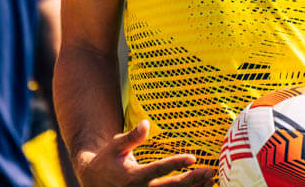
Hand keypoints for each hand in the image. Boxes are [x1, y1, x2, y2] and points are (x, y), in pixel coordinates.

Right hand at [75, 120, 215, 186]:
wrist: (94, 182)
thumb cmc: (107, 160)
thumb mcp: (116, 146)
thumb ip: (132, 136)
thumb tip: (146, 123)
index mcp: (132, 177)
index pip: (158, 170)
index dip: (176, 164)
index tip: (193, 158)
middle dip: (192, 180)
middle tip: (209, 171)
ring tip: (210, 180)